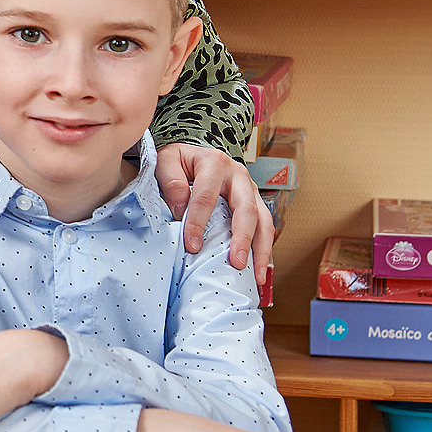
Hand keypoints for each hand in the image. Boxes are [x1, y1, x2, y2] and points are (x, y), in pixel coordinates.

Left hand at [155, 143, 272, 289]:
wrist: (192, 155)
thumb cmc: (179, 162)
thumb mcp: (166, 161)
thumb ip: (171, 181)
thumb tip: (181, 210)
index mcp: (214, 163)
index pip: (205, 196)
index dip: (198, 222)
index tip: (192, 246)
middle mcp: (238, 175)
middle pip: (246, 209)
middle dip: (242, 238)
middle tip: (236, 262)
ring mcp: (250, 190)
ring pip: (264, 220)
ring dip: (262, 249)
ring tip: (256, 276)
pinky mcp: (255, 203)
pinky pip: (265, 227)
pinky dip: (264, 249)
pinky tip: (260, 270)